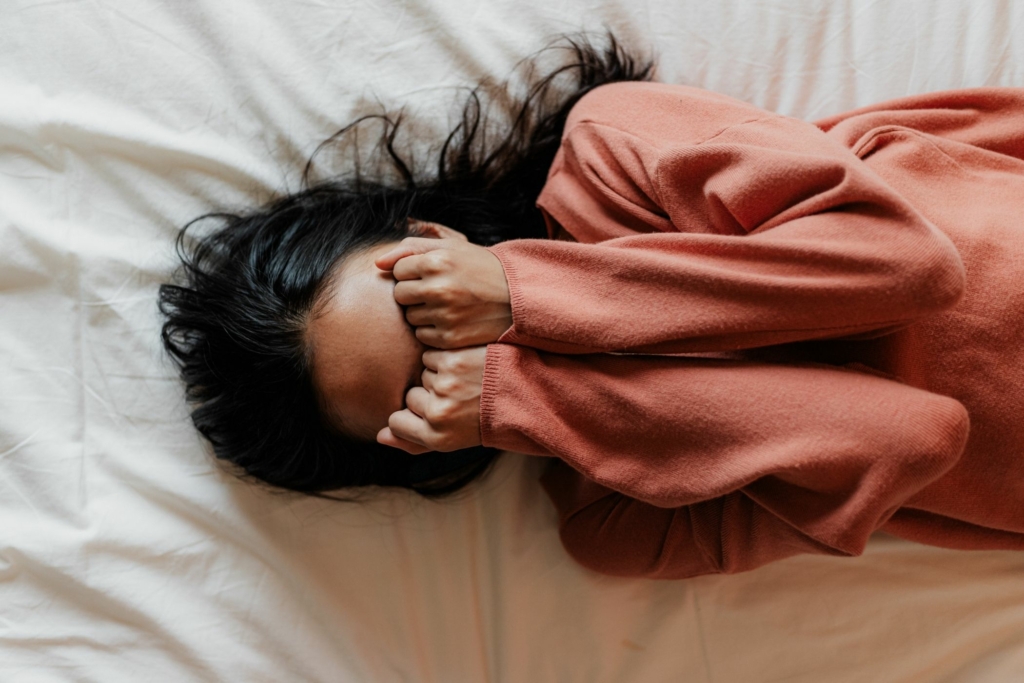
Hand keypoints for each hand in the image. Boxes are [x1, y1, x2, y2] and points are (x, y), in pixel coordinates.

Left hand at [375, 235, 511, 348]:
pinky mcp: (450, 338)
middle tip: (438, 290)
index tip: (432, 274)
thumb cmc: (480, 268)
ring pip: (410, 317)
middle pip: (399, 295)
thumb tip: (377, 263)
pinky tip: (452, 321)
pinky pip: (422, 337)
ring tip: (448, 305)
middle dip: (414, 293)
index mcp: (437, 261)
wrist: (518, 297)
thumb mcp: (451, 248)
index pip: (398, 271)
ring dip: (422, 313)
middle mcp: (439, 288)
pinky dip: (433, 331)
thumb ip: (411, 249)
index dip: (412, 272)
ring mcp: (444, 315)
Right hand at [377, 346, 486, 453]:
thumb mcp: (453, 440)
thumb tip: (380, 436)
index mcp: (437, 438)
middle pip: (410, 396)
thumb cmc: (487, 419)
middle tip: (462, 397)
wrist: (527, 392)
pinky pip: (431, 355)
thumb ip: (414, 442)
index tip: (437, 414)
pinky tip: (467, 365)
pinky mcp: (450, 360)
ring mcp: (443, 386)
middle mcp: (438, 414)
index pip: (396, 422)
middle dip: (430, 394)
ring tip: (468, 381)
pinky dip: (446, 357)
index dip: (413, 415)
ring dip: (440, 373)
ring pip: (421, 373)